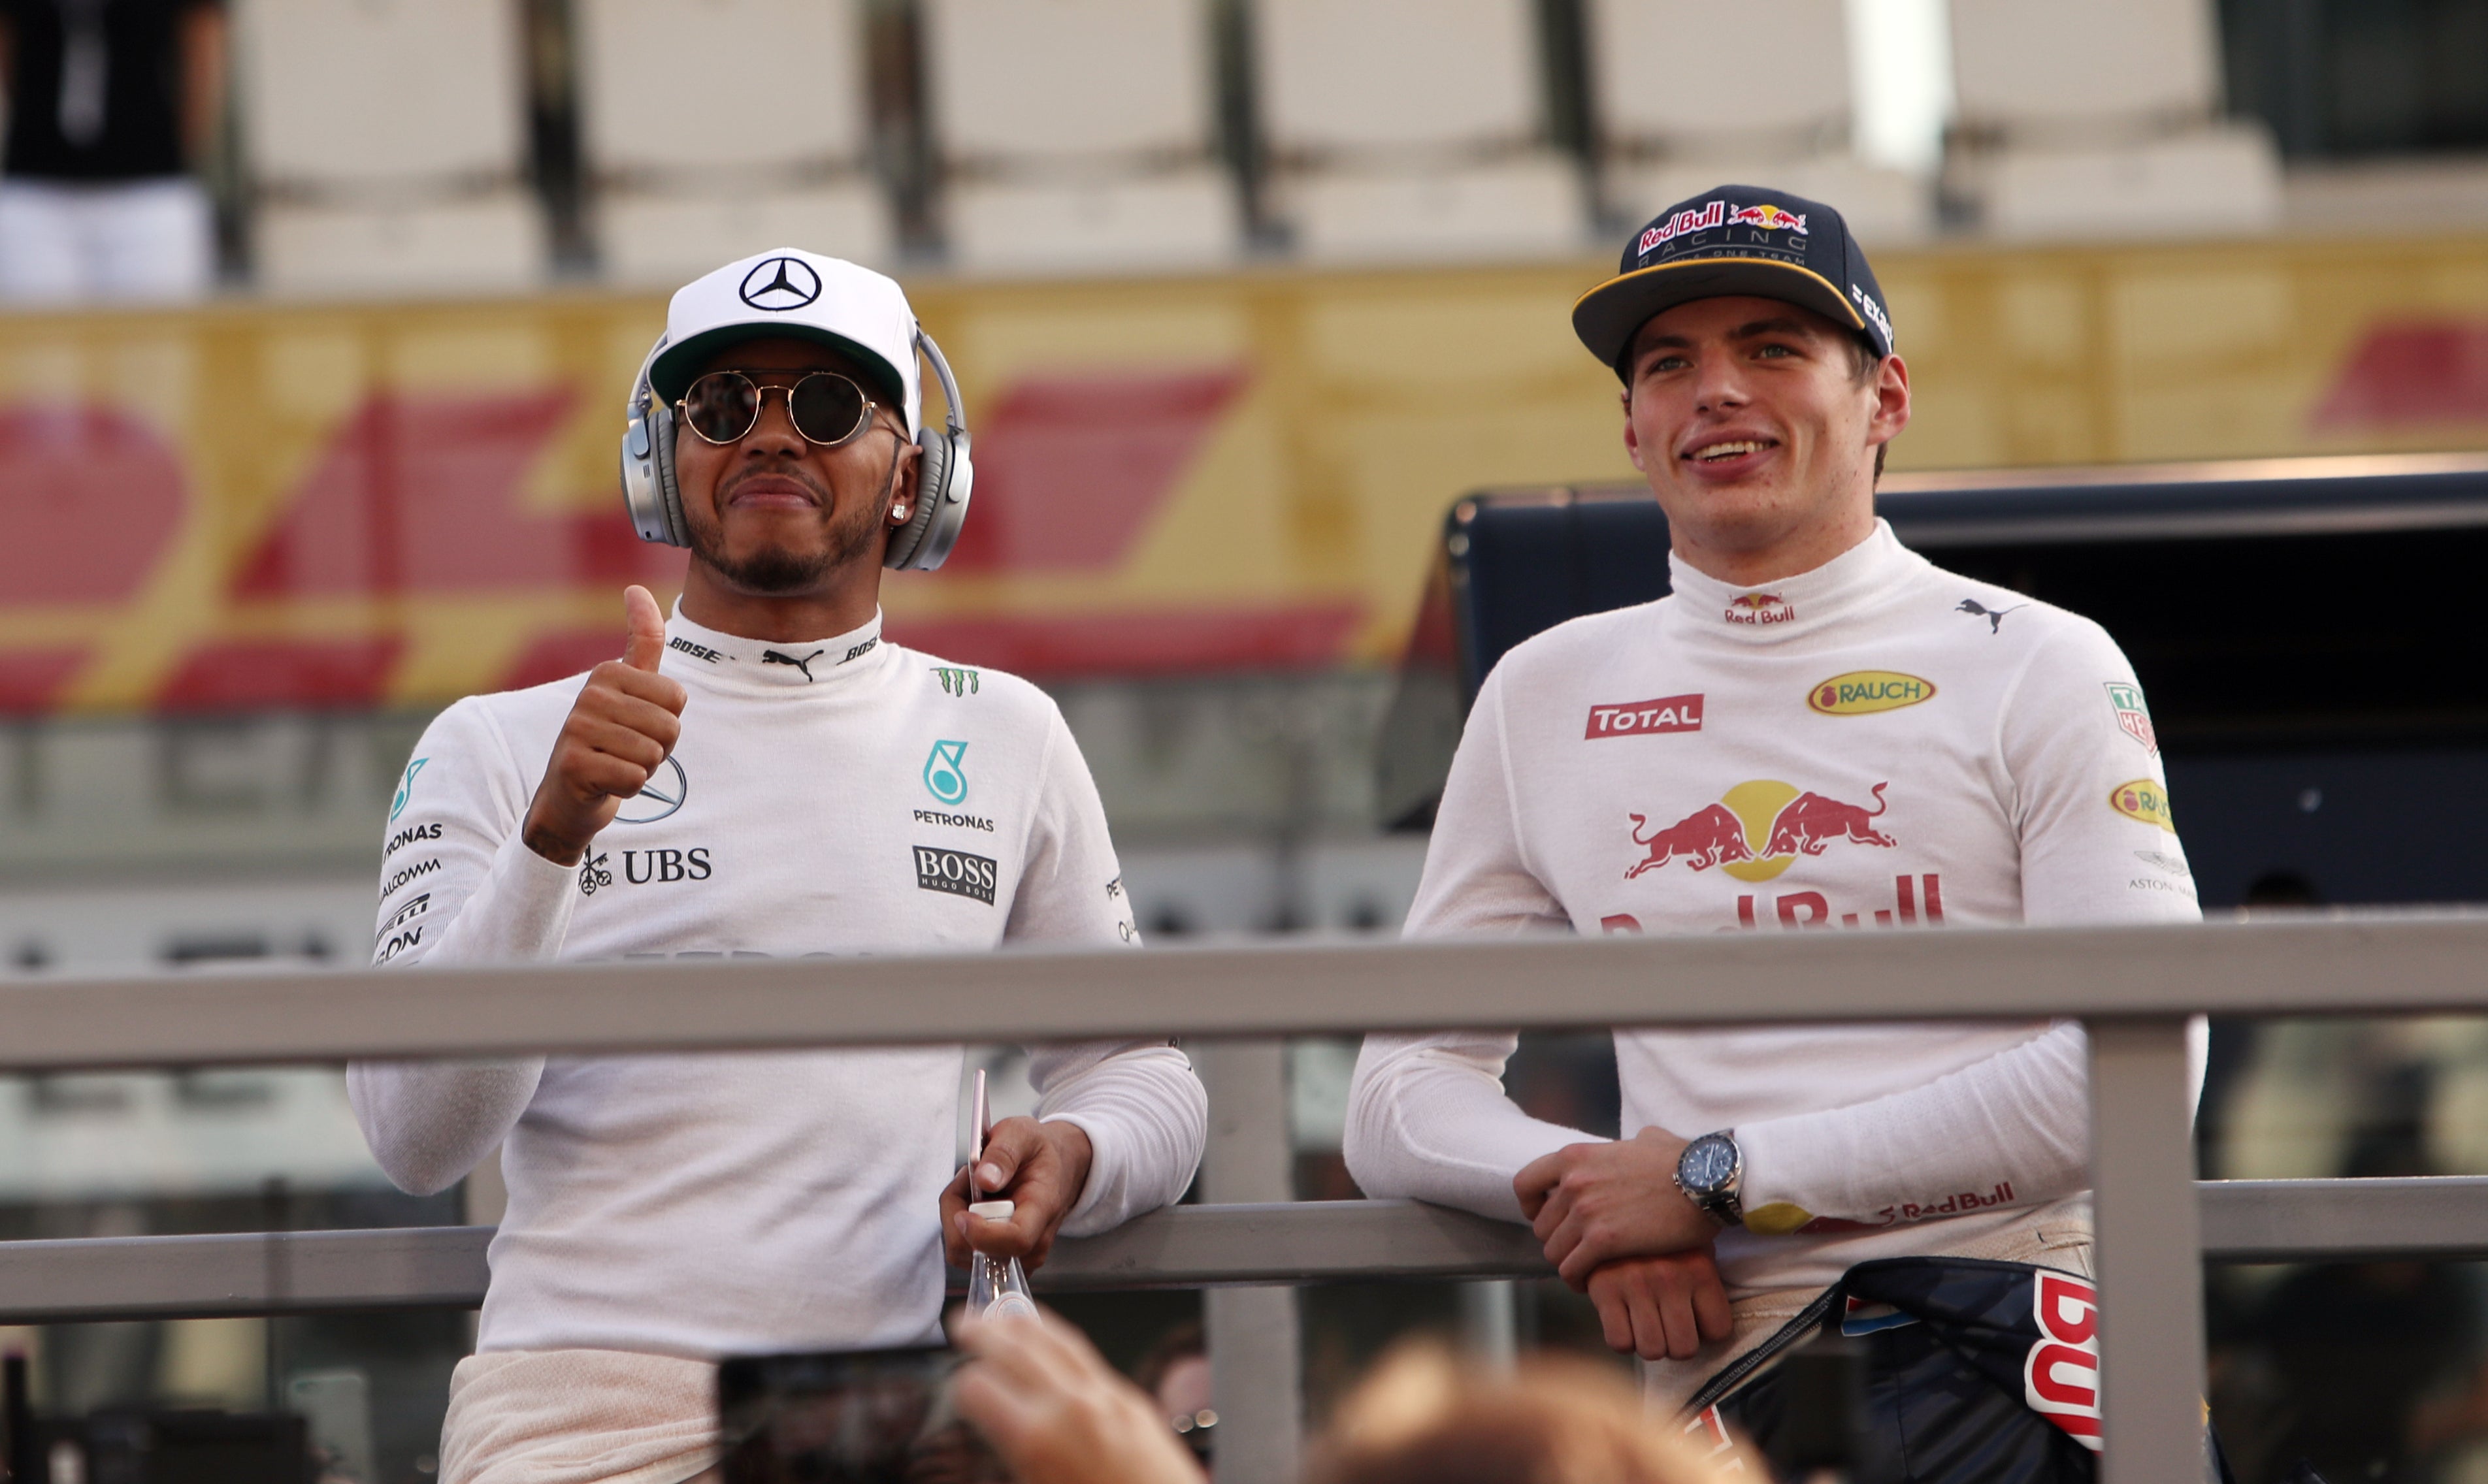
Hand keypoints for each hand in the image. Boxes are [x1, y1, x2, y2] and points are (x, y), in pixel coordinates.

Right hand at [522, 585, 687, 865]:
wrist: (569, 793)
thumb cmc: (610, 739)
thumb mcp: (630, 688)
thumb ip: (642, 642)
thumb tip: (636, 587)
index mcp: (608, 672)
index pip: (677, 699)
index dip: (668, 722)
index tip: (639, 726)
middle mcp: (590, 694)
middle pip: (669, 727)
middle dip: (658, 748)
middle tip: (627, 751)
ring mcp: (577, 728)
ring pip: (653, 754)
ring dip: (642, 768)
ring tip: (615, 764)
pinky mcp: (573, 765)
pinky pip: (634, 778)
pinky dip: (626, 788)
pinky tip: (603, 782)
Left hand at [941, 1116, 1093, 1271]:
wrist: (1058, 1167)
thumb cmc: (1039, 1152)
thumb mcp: (1022, 1134)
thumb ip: (1003, 1153)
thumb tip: (984, 1180)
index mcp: (1043, 1208)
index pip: (1017, 1240)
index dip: (982, 1233)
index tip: (962, 1213)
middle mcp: (1035, 1240)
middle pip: (981, 1253)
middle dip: (959, 1214)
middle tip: (968, 1179)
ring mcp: (1020, 1255)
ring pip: (965, 1254)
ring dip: (957, 1219)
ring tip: (973, 1189)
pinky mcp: (1004, 1259)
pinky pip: (966, 1253)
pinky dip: (960, 1229)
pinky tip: (974, 1205)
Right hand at [951, 1307, 1204, 1483]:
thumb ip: (1013, 1458)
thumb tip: (997, 1436)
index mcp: (1036, 1438)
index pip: (980, 1388)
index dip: (960, 1385)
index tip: (955, 1387)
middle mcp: (1070, 1406)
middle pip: (1015, 1350)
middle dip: (983, 1332)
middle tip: (961, 1321)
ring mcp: (1107, 1396)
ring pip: (1055, 1341)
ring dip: (1022, 1323)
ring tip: (1000, 1314)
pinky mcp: (1133, 1399)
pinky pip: (1087, 1355)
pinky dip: (1060, 1338)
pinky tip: (1052, 1339)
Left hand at [1515, 1126, 1713, 1287]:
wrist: (1708, 1181)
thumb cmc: (1683, 1160)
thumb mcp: (1645, 1140)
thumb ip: (1624, 1146)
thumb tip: (1633, 1144)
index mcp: (1576, 1156)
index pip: (1525, 1184)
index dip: (1532, 1206)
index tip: (1547, 1217)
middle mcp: (1572, 1182)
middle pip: (1541, 1225)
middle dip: (1558, 1239)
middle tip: (1578, 1248)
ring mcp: (1586, 1212)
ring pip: (1553, 1251)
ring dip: (1568, 1262)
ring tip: (1587, 1267)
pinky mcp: (1603, 1240)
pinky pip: (1572, 1269)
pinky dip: (1578, 1279)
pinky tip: (1591, 1282)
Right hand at [1586, 1248, 1736, 1361]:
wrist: (1615, 1202)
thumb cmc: (1661, 1234)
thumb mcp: (1694, 1246)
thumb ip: (1704, 1281)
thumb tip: (1709, 1329)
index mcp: (1699, 1268)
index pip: (1718, 1331)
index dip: (1705, 1331)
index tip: (1695, 1320)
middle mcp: (1670, 1277)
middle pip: (1684, 1348)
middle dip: (1675, 1344)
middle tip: (1667, 1327)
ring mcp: (1636, 1283)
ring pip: (1652, 1350)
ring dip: (1649, 1343)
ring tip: (1646, 1324)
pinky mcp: (1604, 1288)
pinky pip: (1619, 1341)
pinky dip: (1622, 1339)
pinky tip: (1623, 1320)